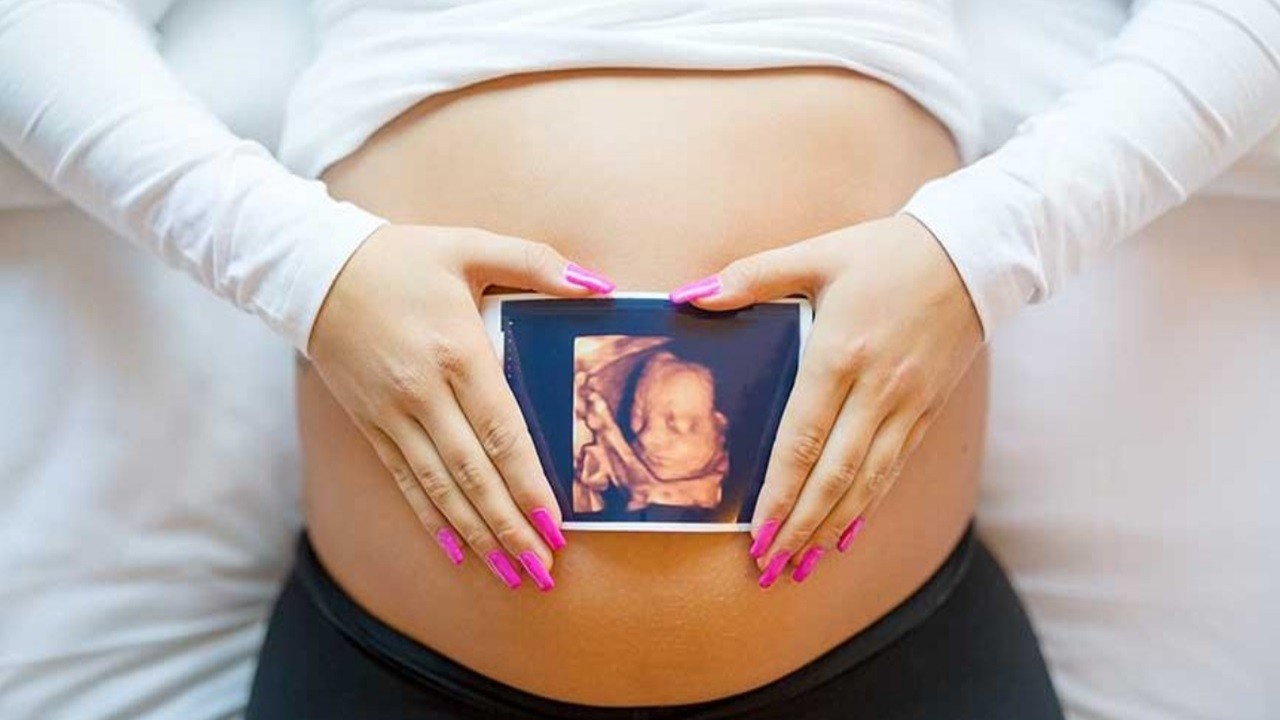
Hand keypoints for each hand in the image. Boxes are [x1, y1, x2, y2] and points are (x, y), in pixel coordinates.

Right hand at [308, 224, 614, 590]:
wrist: (313, 269)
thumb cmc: (401, 257)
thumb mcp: (470, 244)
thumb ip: (536, 262)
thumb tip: (597, 285)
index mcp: (458, 352)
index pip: (502, 433)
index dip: (528, 484)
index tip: (555, 525)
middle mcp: (424, 393)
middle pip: (474, 475)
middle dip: (510, 527)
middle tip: (541, 570)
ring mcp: (393, 414)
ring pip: (440, 489)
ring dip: (476, 536)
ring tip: (509, 573)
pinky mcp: (371, 424)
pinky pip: (405, 482)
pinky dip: (431, 519)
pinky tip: (455, 550)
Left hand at [669, 215, 982, 586]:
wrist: (972, 252)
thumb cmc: (887, 252)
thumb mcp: (817, 253)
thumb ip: (753, 277)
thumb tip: (692, 296)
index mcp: (840, 354)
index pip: (803, 440)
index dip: (780, 492)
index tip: (758, 532)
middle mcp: (876, 390)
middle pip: (835, 475)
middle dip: (801, 527)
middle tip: (772, 568)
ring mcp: (906, 405)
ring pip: (868, 482)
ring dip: (833, 528)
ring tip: (804, 565)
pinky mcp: (927, 410)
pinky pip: (895, 469)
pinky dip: (869, 506)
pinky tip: (847, 533)